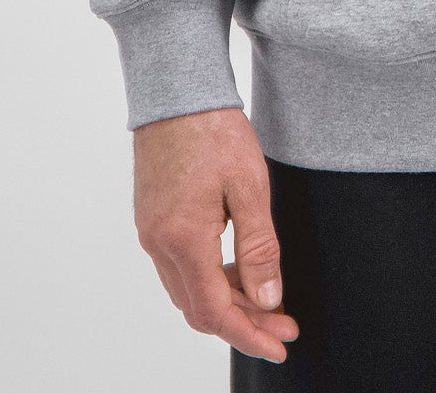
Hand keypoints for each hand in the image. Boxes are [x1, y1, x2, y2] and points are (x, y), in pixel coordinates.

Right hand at [132, 106, 300, 362]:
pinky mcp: (152, 219)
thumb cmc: (215, 130)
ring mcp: (150, 232)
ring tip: (267, 297)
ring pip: (187, 290)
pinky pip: (179, 267)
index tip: (281, 344)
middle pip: (199, 308)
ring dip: (226, 301)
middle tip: (284, 322)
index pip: (214, 311)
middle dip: (243, 322)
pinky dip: (210, 278)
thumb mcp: (250, 187)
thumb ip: (259, 248)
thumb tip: (267, 300)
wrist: (177, 90)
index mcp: (182, 239)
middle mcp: (158, 244)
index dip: (249, 335)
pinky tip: (238, 268)